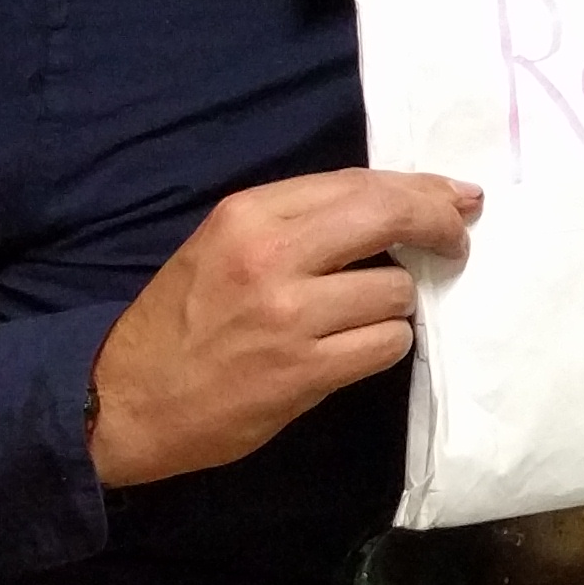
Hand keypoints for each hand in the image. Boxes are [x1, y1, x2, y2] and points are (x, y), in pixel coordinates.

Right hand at [89, 170, 482, 486]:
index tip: (455, 197)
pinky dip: (386, 344)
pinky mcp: (305, 370)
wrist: (124, 400)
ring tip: (363, 315)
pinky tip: (358, 348)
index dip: (419, 188)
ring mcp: (290, 315)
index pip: (359, 184)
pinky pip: (388, 343)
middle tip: (459, 239)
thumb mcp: (224, 247)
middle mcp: (270, 255)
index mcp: (248, 216)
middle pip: (389, 217)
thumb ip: (300, 222)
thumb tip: (397, 203)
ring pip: (397, 289)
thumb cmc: (181, 320)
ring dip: (397, 304)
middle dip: (439, 224)